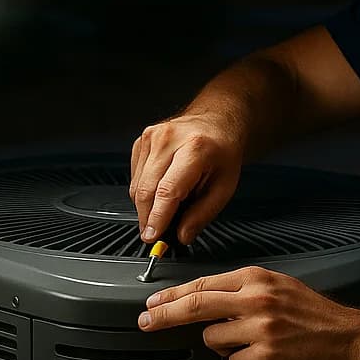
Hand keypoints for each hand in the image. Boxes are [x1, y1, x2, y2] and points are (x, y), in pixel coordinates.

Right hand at [129, 114, 242, 243]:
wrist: (215, 123)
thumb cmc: (222, 153)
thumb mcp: (224, 186)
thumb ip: (202, 214)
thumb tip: (182, 235)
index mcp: (195, 148)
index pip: (168, 190)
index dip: (158, 217)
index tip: (153, 236)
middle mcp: (169, 139)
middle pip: (147, 190)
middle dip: (148, 218)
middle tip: (157, 234)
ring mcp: (152, 137)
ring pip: (137, 186)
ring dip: (146, 206)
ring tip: (166, 209)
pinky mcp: (141, 141)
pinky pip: (135, 177)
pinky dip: (144, 191)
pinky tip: (161, 191)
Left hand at [137, 265, 359, 359]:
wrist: (355, 342)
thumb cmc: (320, 318)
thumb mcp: (282, 290)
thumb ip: (246, 293)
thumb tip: (207, 303)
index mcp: (258, 279)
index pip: (203, 284)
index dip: (172, 295)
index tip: (152, 302)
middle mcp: (256, 299)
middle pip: (194, 305)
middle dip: (163, 314)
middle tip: (145, 320)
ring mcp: (259, 328)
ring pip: (213, 340)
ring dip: (228, 346)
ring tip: (258, 345)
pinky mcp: (265, 356)